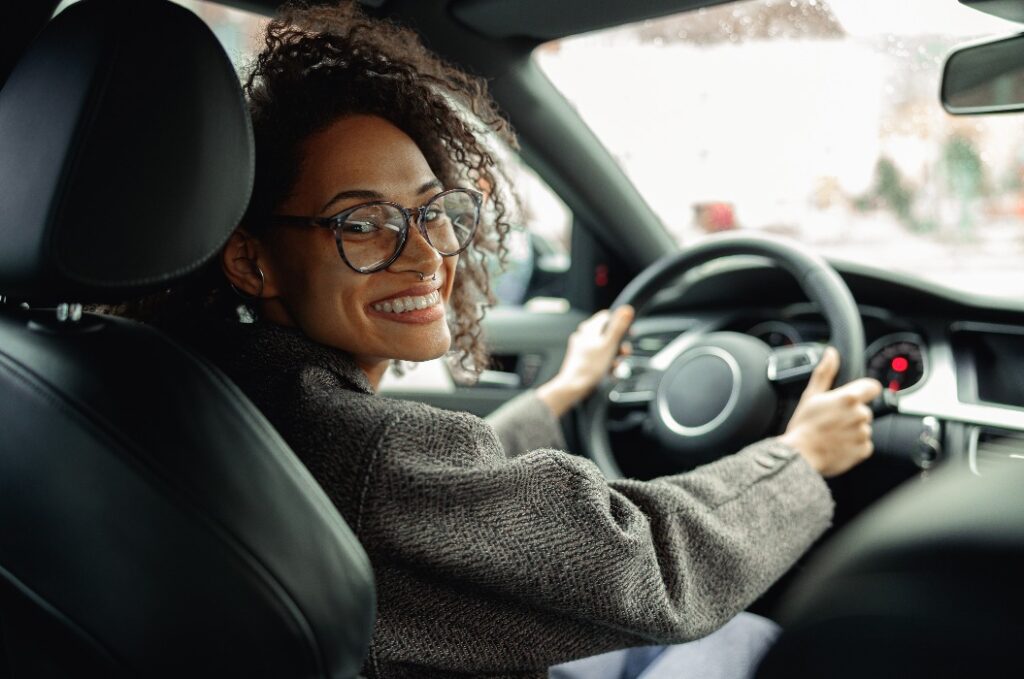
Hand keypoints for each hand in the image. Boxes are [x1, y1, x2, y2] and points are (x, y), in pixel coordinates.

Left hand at [536, 306, 634, 417]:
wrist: (573, 387)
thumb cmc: (589, 367)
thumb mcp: (609, 345)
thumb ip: (618, 327)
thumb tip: (626, 309)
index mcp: (589, 328)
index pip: (607, 317)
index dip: (620, 324)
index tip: (629, 333)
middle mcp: (584, 336)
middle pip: (608, 334)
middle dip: (619, 345)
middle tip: (624, 353)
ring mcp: (582, 349)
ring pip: (605, 348)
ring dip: (614, 357)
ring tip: (615, 366)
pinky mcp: (583, 361)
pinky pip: (599, 359)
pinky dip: (606, 365)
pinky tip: (609, 373)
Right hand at [778, 346, 883, 477]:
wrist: (799, 456)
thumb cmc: (803, 427)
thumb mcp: (810, 396)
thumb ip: (825, 373)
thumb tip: (831, 354)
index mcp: (848, 398)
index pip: (872, 387)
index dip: (864, 390)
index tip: (854, 397)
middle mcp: (860, 414)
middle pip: (863, 409)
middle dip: (851, 414)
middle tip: (832, 421)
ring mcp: (863, 433)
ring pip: (862, 427)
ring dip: (852, 430)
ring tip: (832, 435)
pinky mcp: (864, 450)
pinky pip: (863, 445)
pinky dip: (853, 446)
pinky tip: (837, 445)